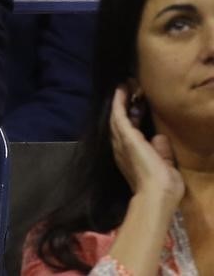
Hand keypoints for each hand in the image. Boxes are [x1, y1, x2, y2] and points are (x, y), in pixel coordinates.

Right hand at [110, 86, 183, 207]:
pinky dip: (119, 102)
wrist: (157, 194)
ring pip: (116, 117)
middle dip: (121, 106)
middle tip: (126, 91)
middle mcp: (120, 148)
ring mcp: (120, 142)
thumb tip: (160, 137)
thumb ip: (161, 150)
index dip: (129, 119)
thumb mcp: (165, 165)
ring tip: (123, 87)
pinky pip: (118, 114)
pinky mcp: (125, 136)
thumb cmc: (163, 186)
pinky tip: (121, 90)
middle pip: (117, 123)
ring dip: (119, 101)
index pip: (127, 133)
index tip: (134, 106)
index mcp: (129, 156)